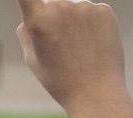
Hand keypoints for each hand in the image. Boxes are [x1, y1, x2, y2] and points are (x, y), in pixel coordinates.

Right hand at [16, 0, 132, 117]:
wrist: (97, 94)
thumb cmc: (60, 80)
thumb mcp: (33, 59)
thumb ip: (27, 31)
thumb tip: (30, 17)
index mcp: (38, 20)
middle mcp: (61, 7)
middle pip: (52, 5)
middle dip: (53, 19)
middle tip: (62, 49)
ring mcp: (85, 7)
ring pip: (73, 9)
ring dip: (75, 23)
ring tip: (81, 51)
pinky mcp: (104, 9)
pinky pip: (92, 12)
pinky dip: (92, 26)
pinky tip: (94, 46)